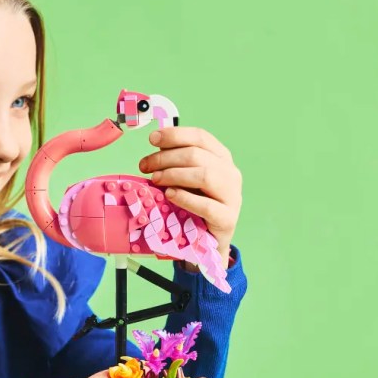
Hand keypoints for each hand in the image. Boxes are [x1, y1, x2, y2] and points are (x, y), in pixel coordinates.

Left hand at [138, 127, 242, 268]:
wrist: (207, 242)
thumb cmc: (193, 206)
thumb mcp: (185, 179)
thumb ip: (175, 162)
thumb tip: (157, 143)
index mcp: (221, 158)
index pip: (200, 137)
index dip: (175, 135)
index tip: (152, 139)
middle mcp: (230, 173)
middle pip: (197, 155)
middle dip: (165, 158)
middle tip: (145, 166)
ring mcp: (232, 196)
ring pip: (204, 175)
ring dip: (174, 174)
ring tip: (155, 180)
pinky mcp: (227, 219)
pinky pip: (207, 205)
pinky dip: (185, 198)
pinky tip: (169, 195)